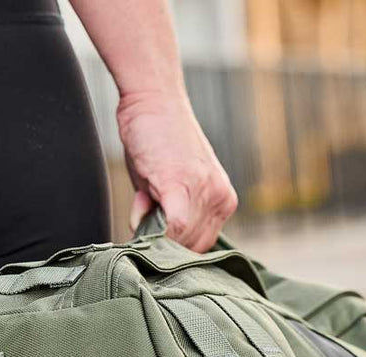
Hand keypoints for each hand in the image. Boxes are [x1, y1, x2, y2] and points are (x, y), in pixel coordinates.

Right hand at [117, 89, 237, 251]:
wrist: (154, 97)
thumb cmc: (158, 138)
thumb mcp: (167, 184)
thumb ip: (166, 215)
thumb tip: (150, 240)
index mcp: (223, 200)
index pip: (201, 245)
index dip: (175, 249)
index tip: (157, 240)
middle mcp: (220, 198)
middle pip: (192, 247)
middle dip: (166, 243)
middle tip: (145, 219)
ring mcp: (205, 191)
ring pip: (181, 240)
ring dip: (156, 234)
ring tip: (143, 201)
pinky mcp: (182, 185)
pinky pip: (175, 227)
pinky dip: (157, 231)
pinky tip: (142, 214)